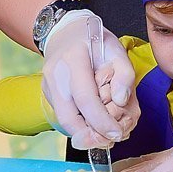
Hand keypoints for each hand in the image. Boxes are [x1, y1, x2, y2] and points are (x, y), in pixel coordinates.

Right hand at [40, 12, 137, 148]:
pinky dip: (80, 124)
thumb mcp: (116, 48)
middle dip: (90, 136)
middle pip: (68, 118)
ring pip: (64, 121)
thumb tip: (121, 101)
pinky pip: (64, 115)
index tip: (116, 133)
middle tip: (110, 140)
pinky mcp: (48, 94)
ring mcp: (48, 85)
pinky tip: (94, 122)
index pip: (85, 98)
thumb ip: (124, 73)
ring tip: (104, 134)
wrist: (64, 31)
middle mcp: (56, 74)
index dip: (101, 121)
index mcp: (74, 59)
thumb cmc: (93, 39)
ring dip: (85, 134)